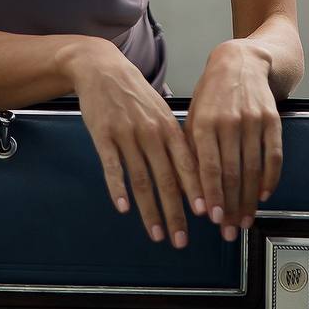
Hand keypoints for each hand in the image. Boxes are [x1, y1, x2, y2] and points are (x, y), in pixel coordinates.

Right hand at [70, 40, 205, 249]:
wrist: (102, 68)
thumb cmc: (134, 94)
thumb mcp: (160, 112)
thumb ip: (173, 142)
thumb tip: (188, 176)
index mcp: (169, 127)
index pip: (187, 164)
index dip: (197, 191)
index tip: (206, 215)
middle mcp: (151, 132)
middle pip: (166, 179)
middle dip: (175, 213)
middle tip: (181, 239)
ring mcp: (126, 134)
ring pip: (141, 179)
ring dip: (150, 211)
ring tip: (157, 233)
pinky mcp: (103, 135)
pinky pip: (112, 167)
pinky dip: (118, 189)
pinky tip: (123, 208)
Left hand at [183, 40, 282, 240]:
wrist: (239, 61)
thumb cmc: (211, 92)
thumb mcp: (193, 114)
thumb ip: (191, 148)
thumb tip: (187, 187)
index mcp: (204, 121)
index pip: (208, 166)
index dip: (212, 194)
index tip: (213, 219)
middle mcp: (229, 121)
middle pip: (232, 173)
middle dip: (232, 206)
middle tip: (230, 231)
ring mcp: (253, 120)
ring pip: (253, 169)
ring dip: (250, 200)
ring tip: (246, 220)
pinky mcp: (272, 120)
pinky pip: (274, 155)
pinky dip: (270, 178)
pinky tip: (264, 195)